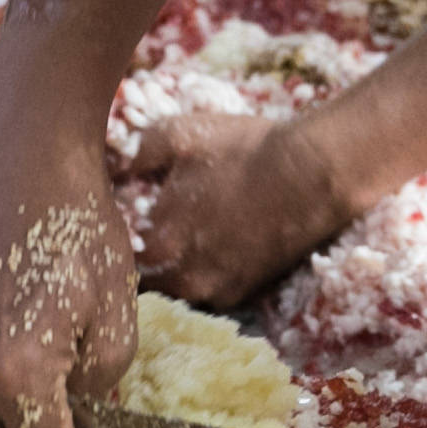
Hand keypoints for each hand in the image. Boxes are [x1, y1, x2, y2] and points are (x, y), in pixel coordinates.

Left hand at [126, 109, 358, 306]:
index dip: (115, 238)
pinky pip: (206, 292)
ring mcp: (214, 290)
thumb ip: (136, 152)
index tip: (122, 221)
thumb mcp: (183, 134)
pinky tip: (211, 249)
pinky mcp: (242, 293)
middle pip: (144, 278)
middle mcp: (182, 278)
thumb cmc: (245, 150)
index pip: (117, 256)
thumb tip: (113, 168)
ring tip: (182, 241)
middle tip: (149, 233)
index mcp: (159, 243)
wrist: (313, 174)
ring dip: (171, 271)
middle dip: (142, 259)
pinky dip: (202, 276)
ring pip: (174, 289)